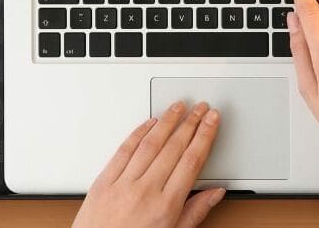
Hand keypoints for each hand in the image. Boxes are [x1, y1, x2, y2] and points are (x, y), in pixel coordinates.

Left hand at [72, 101, 225, 227]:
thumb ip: (195, 212)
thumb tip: (215, 193)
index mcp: (165, 206)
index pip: (192, 160)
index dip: (205, 136)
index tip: (212, 121)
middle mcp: (145, 192)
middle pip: (174, 147)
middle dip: (191, 122)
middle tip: (201, 107)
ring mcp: (122, 184)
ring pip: (150, 143)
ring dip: (167, 121)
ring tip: (179, 107)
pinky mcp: (103, 182)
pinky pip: (123, 150)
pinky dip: (138, 133)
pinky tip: (150, 123)